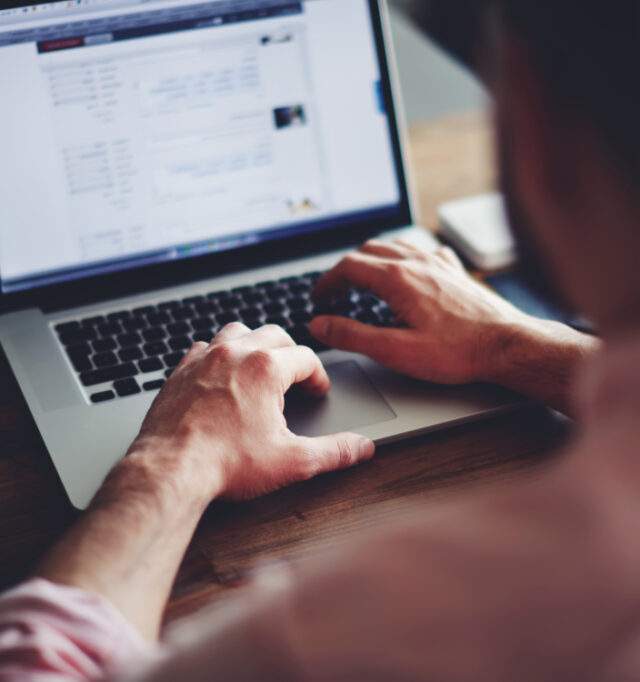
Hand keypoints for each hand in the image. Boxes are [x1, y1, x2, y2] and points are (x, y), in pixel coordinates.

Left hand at [129, 323, 374, 501]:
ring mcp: (204, 359)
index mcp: (266, 368)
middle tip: (296, 376)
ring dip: (254, 344)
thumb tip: (361, 448)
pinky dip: (217, 354)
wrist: (170, 470)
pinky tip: (220, 374)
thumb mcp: (291, 460)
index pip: (306, 358)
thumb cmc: (226, 463)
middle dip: (291, 352)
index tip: (317, 391)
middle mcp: (235, 354)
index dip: (318, 376)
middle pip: (274, 334)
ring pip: (237, 331)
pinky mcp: (180, 371)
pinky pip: (203, 347)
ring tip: (260, 366)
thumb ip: (333, 451)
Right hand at [310, 239, 534, 384]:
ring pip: (394, 246)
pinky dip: (403, 257)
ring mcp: (438, 263)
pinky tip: (407, 270)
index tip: (318, 297)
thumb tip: (320, 324)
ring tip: (362, 279)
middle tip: (335, 292)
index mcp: (398, 279)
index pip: (348, 267)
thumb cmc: (457, 351)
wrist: (507, 345)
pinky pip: (422, 250)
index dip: (327, 281)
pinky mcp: (454, 271)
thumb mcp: (395, 350)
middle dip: (345, 269)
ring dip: (371, 259)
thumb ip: (352, 335)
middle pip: (368, 252)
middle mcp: (417, 262)